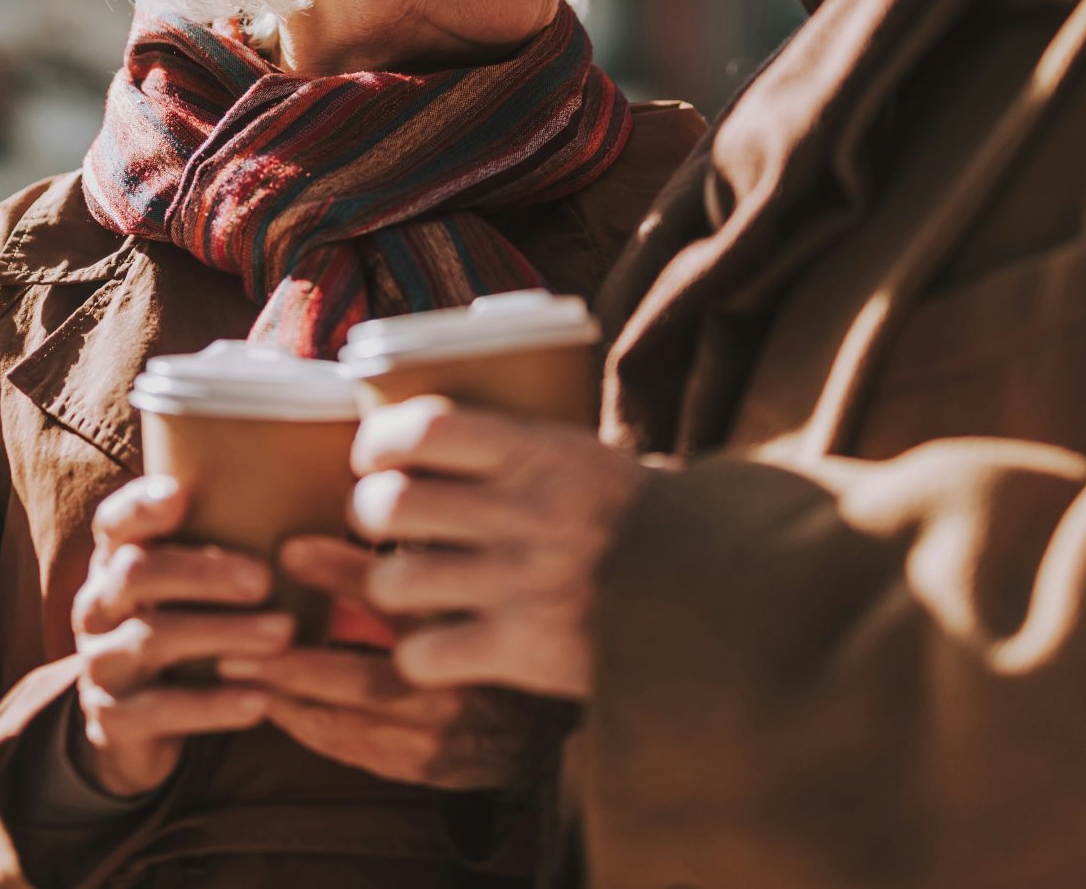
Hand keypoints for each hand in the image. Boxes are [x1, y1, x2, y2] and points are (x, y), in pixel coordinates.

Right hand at [70, 476, 290, 797]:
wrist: (139, 726)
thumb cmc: (187, 631)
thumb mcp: (193, 588)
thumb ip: (231, 545)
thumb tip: (327, 494)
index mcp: (117, 562)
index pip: (115, 521)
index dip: (141, 505)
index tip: (181, 494)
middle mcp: (98, 606)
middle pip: (137, 573)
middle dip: (202, 572)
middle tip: (264, 579)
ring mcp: (101, 664)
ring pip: (152, 640)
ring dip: (222, 633)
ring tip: (283, 633)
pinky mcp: (113, 720)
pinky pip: (161, 709)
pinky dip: (213, 705)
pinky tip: (260, 700)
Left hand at [222, 538, 574, 788]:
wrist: (599, 684)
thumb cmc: (542, 602)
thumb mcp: (515, 560)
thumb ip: (463, 525)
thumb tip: (400, 465)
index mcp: (491, 625)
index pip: (408, 599)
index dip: (345, 576)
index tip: (291, 550)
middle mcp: (468, 690)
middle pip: (371, 675)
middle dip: (297, 657)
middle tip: (237, 633)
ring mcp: (455, 732)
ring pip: (360, 717)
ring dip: (292, 692)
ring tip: (235, 661)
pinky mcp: (441, 766)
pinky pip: (366, 751)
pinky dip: (315, 728)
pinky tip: (274, 704)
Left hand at [345, 398, 653, 700]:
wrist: (718, 594)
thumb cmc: (638, 522)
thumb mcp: (585, 458)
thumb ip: (516, 446)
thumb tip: (428, 429)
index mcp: (539, 453)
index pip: (421, 427)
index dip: (377, 442)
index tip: (374, 458)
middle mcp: (525, 512)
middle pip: (388, 504)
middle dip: (368, 515)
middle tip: (381, 526)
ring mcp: (523, 582)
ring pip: (394, 581)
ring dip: (387, 588)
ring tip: (406, 590)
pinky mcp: (526, 649)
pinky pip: (425, 655)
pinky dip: (419, 658)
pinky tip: (439, 649)